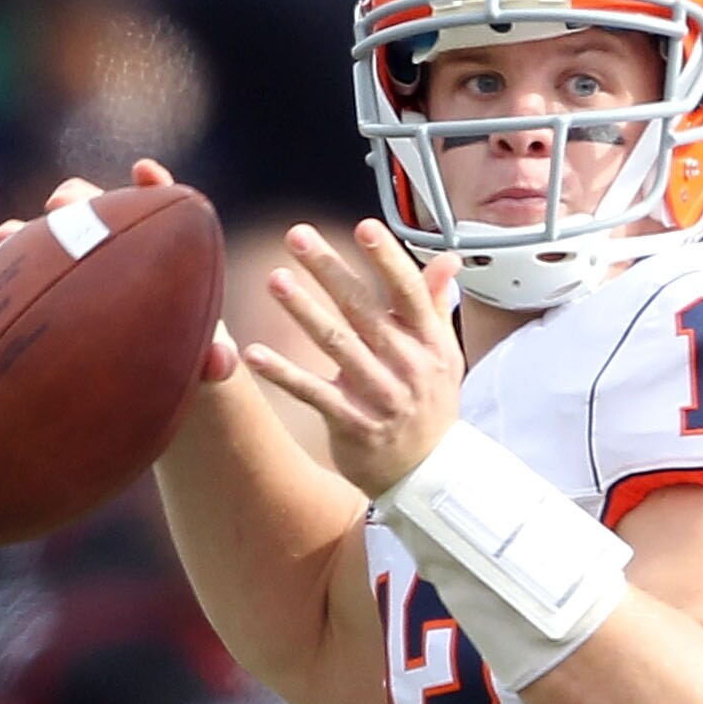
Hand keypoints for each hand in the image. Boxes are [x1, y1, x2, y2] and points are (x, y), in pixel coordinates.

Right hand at [0, 159, 238, 386]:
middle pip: (95, 206)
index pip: (157, 207)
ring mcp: (78, 257)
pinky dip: (9, 245)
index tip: (145, 171)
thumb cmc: (174, 358)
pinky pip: (26, 256)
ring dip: (32, 224)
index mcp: (157, 252)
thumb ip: (213, 360)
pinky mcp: (48, 278)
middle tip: (60, 206)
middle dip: (77, 200)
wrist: (138, 376)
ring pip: (54, 226)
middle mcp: (114, 244)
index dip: (152, 186)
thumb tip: (222, 363)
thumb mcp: (196, 363)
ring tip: (10, 232)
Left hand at [242, 220, 463, 498]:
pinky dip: (283, 373)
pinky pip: (313, 394)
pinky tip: (254, 354)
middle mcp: (407, 366)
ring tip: (276, 280)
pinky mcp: (352, 424)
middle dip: (330, 271)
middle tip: (297, 236)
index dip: (388, 259)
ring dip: (304, 311)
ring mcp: (380, 397)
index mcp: (429, 342)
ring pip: (337, 345)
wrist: (427, 476)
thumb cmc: (430, 406)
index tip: (364, 227)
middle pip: (364, 310)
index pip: (409, 292)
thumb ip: (436, 305)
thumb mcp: (443, 355)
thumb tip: (448, 260)